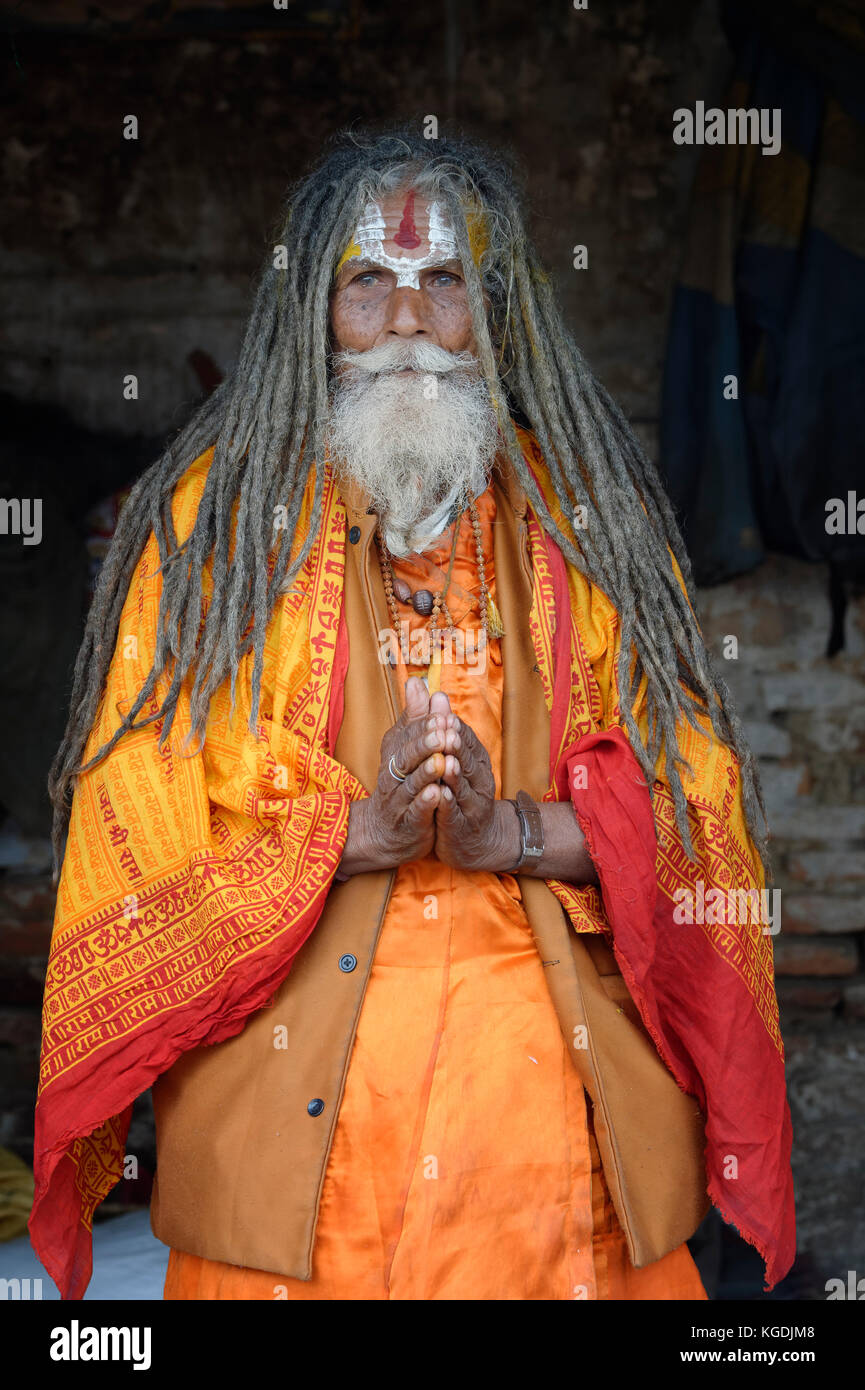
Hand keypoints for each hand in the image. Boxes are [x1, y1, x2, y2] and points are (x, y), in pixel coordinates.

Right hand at [337, 676, 459, 874]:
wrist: (385, 831)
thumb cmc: (400, 782)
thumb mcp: (405, 747)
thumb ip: (414, 718)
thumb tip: (417, 681)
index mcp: (395, 754)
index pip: (407, 736)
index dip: (423, 726)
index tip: (441, 715)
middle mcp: (393, 775)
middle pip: (406, 757)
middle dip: (424, 744)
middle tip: (442, 732)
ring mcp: (399, 800)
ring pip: (411, 783)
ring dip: (427, 771)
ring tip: (441, 760)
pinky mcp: (409, 822)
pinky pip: (416, 811)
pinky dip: (425, 802)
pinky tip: (436, 793)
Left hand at [433, 702, 519, 871]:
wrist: (477, 841)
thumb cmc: (462, 793)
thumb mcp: (455, 758)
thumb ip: (445, 728)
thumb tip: (435, 691)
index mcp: (477, 763)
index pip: (468, 742)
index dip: (457, 730)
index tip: (446, 715)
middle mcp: (479, 782)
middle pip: (468, 761)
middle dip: (458, 746)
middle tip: (447, 731)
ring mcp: (472, 806)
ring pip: (464, 787)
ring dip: (455, 774)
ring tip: (446, 761)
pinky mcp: (461, 827)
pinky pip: (455, 814)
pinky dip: (449, 804)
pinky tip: (441, 795)